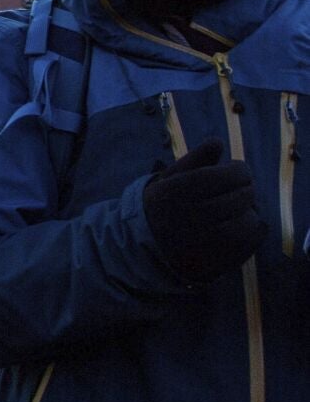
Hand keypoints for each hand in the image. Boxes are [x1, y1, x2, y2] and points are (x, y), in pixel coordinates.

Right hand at [142, 138, 263, 284]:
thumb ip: (194, 160)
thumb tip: (217, 142)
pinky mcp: (213, 259)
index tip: (240, 169)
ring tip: (244, 206)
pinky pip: (248, 242)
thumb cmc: (165, 204)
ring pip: (245, 221)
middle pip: (235, 199)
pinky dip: (253, 229)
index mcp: (171, 194)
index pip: (216, 177)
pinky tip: (244, 222)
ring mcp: (201, 242)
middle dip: (248, 189)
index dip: (237, 170)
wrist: (147, 245)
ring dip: (250, 210)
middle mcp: (184, 218)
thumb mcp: (171, 178)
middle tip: (246, 187)